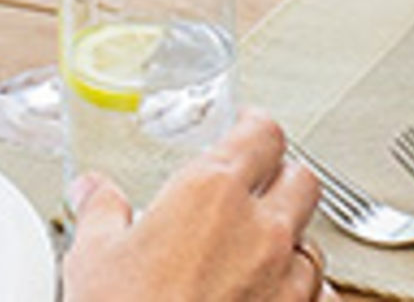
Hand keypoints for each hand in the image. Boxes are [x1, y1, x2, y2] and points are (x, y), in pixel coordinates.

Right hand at [61, 110, 322, 301]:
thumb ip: (101, 213)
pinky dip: (305, 295)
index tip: (248, 131)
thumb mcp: (95, 258)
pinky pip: (321, 298)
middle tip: (259, 189)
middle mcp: (261, 230)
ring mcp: (286, 282)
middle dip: (284, 180)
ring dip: (292, 244)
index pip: (262, 134)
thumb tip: (92, 192)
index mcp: (212, 193)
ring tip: (261, 255)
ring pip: (314, 243)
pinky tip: (280, 298)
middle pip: (303, 180)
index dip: (256, 129)